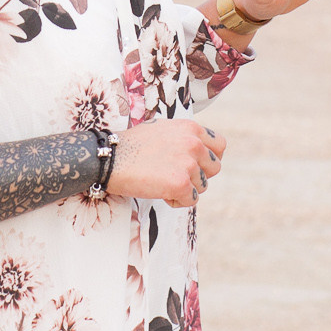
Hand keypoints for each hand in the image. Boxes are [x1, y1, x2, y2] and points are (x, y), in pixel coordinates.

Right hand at [107, 119, 226, 207]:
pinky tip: (161, 193)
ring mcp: (189, 164)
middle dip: (199, 175)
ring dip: (186, 189)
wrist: (110, 158)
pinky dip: (177, 201)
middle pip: (214, 168)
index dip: (209, 158)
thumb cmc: (131, 146)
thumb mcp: (162, 130)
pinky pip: (191, 200)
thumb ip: (183, 138)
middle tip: (177, 177)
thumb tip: (196, 151)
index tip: (197, 165)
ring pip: (202, 186)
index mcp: (191, 128)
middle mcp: (194, 143)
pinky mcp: (181, 183)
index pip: (220, 146)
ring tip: (163, 184)